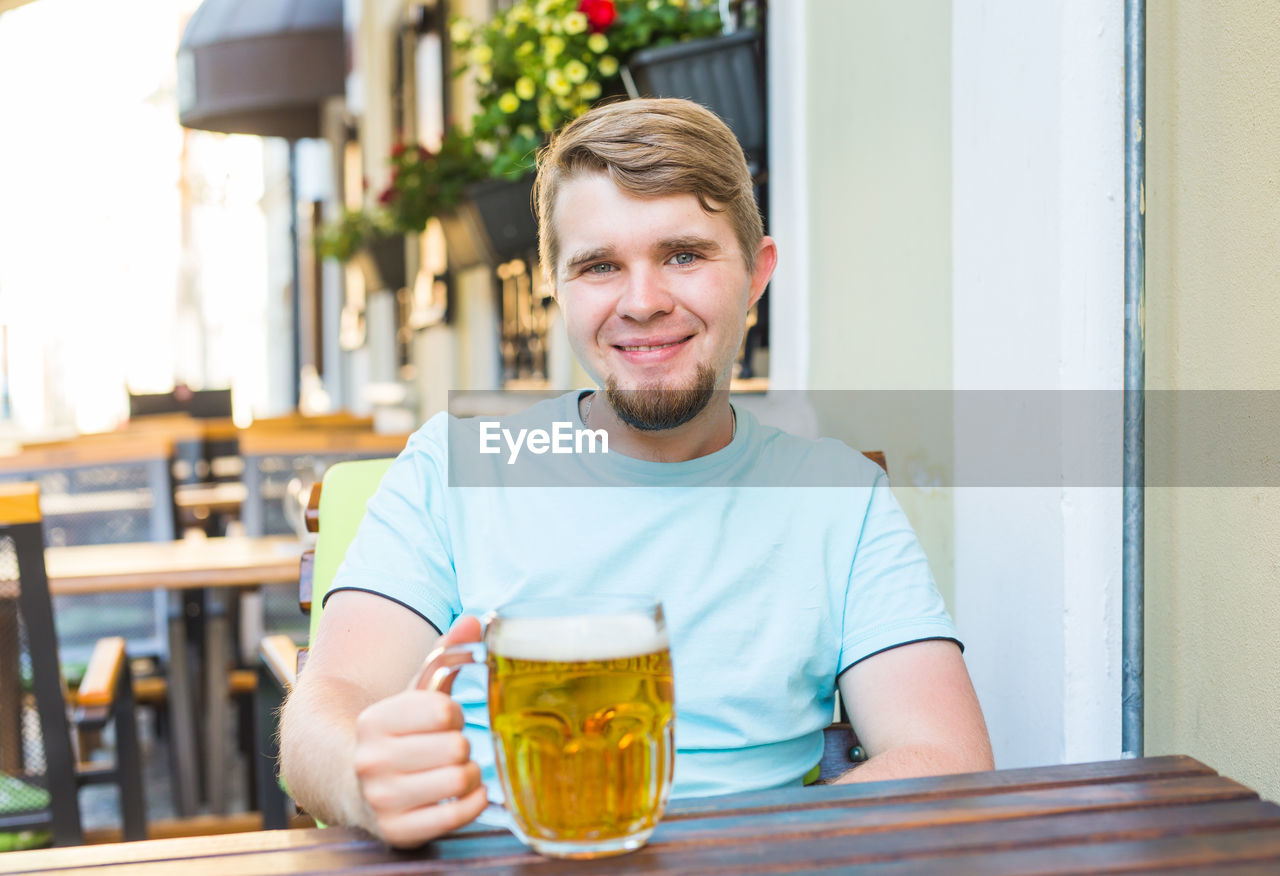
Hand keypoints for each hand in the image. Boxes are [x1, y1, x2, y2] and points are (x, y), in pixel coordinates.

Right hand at [352, 616, 487, 846]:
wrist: (350, 783)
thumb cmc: (396, 734)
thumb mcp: (414, 693)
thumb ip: (445, 655)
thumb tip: (475, 621)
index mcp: (374, 721)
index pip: (443, 710)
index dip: (452, 714)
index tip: (441, 721)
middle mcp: (370, 762)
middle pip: (456, 747)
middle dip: (461, 746)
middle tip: (447, 749)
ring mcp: (381, 801)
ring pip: (460, 780)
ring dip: (469, 775)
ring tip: (453, 770)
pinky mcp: (397, 832)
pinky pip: (459, 815)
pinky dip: (472, 802)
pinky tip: (458, 794)